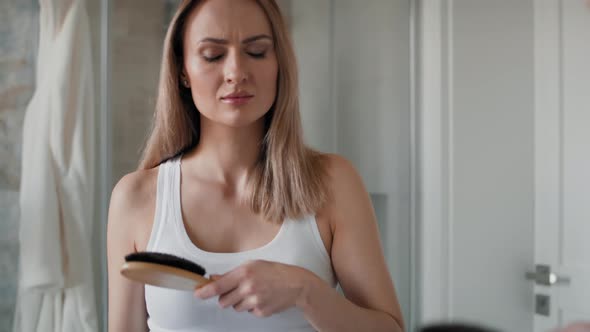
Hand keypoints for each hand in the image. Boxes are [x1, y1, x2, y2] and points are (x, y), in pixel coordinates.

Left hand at [194, 260, 314, 317]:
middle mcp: (248, 287)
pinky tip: (262, 298)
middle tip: (237, 290)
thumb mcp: (253, 265)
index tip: (197, 294)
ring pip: (235, 308)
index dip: (205, 292)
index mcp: (244, 273)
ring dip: (240, 302)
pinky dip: (252, 307)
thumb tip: (215, 278)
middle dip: (227, 298)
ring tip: (254, 292)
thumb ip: (232, 274)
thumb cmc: (275, 272)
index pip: (218, 286)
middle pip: (223, 301)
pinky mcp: (261, 312)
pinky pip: (249, 312)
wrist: (296, 285)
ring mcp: (255, 301)